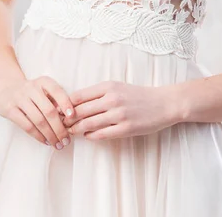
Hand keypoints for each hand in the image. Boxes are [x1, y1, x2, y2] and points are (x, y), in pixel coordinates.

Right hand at [0, 75, 75, 148]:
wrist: (6, 88)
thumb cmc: (32, 92)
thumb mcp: (43, 90)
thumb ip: (55, 100)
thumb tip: (68, 118)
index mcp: (43, 81)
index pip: (57, 91)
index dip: (66, 104)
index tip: (72, 117)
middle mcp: (31, 88)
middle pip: (48, 110)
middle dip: (59, 128)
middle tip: (66, 140)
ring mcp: (19, 98)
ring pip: (38, 120)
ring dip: (50, 135)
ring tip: (58, 144)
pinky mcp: (9, 110)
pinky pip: (27, 126)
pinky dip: (38, 136)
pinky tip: (46, 141)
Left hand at [61, 80, 179, 140]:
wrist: (164, 103)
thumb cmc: (138, 95)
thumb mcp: (118, 87)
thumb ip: (98, 93)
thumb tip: (75, 103)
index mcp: (109, 86)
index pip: (78, 96)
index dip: (65, 105)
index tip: (58, 111)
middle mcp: (112, 99)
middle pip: (80, 111)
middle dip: (67, 120)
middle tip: (58, 125)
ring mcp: (119, 115)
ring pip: (88, 124)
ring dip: (76, 130)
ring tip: (69, 132)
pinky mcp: (125, 129)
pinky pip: (101, 134)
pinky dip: (91, 136)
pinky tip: (87, 136)